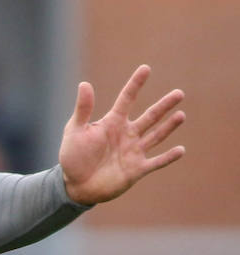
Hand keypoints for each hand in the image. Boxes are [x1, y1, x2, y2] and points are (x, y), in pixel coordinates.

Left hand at [59, 65, 184, 204]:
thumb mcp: (75, 131)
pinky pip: (155, 162)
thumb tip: (84, 84)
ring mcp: (133, 151)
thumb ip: (83, 109)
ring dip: (169, 127)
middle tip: (179, 93)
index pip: (126, 99)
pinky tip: (181, 150)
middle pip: (150, 116)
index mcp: (112, 123)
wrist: (75, 186)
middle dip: (164, 105)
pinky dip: (168, 158)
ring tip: (181, 115)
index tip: (145, 68)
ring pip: (156, 136)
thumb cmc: (73, 157)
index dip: (135, 84)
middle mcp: (127, 134)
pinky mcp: (136, 170)